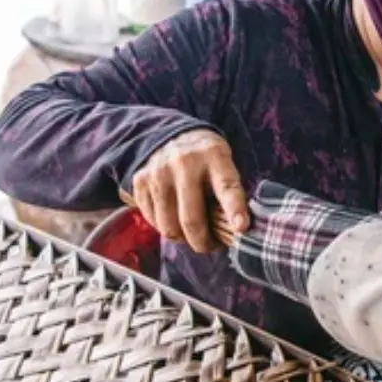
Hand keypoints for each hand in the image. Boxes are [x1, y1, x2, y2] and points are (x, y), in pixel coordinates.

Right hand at [128, 129, 249, 253]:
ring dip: (183, 240)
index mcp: (214, 157)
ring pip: (169, 226)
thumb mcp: (224, 164)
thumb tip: (235, 230)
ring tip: (193, 235)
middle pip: (191, 219)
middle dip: (203, 242)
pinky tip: (175, 220)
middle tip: (212, 246)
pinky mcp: (140, 181)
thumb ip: (229, 192)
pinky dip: (166, 228)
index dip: (235, 209)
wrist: (172, 135)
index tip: (241, 228)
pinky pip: (152, 221)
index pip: (226, 187)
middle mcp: (184, 163)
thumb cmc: (206, 160)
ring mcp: (159, 172)